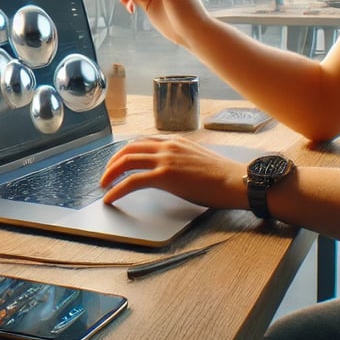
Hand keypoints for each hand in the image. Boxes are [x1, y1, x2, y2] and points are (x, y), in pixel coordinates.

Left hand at [100, 135, 247, 209]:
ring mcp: (166, 159)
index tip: (118, 163)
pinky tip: (111, 197)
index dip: (126, 152)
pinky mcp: (165, 176)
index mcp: (175, 141)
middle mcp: (168, 145)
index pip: (142, 141)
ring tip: (104, 186)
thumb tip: (171, 171)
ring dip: (111, 173)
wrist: (235, 181)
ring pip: (127, 160)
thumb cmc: (222, 176)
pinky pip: (133, 181)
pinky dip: (117, 189)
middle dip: (113, 161)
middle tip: (106, 175)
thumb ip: (181, 159)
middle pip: (129, 148)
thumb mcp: (197, 159)